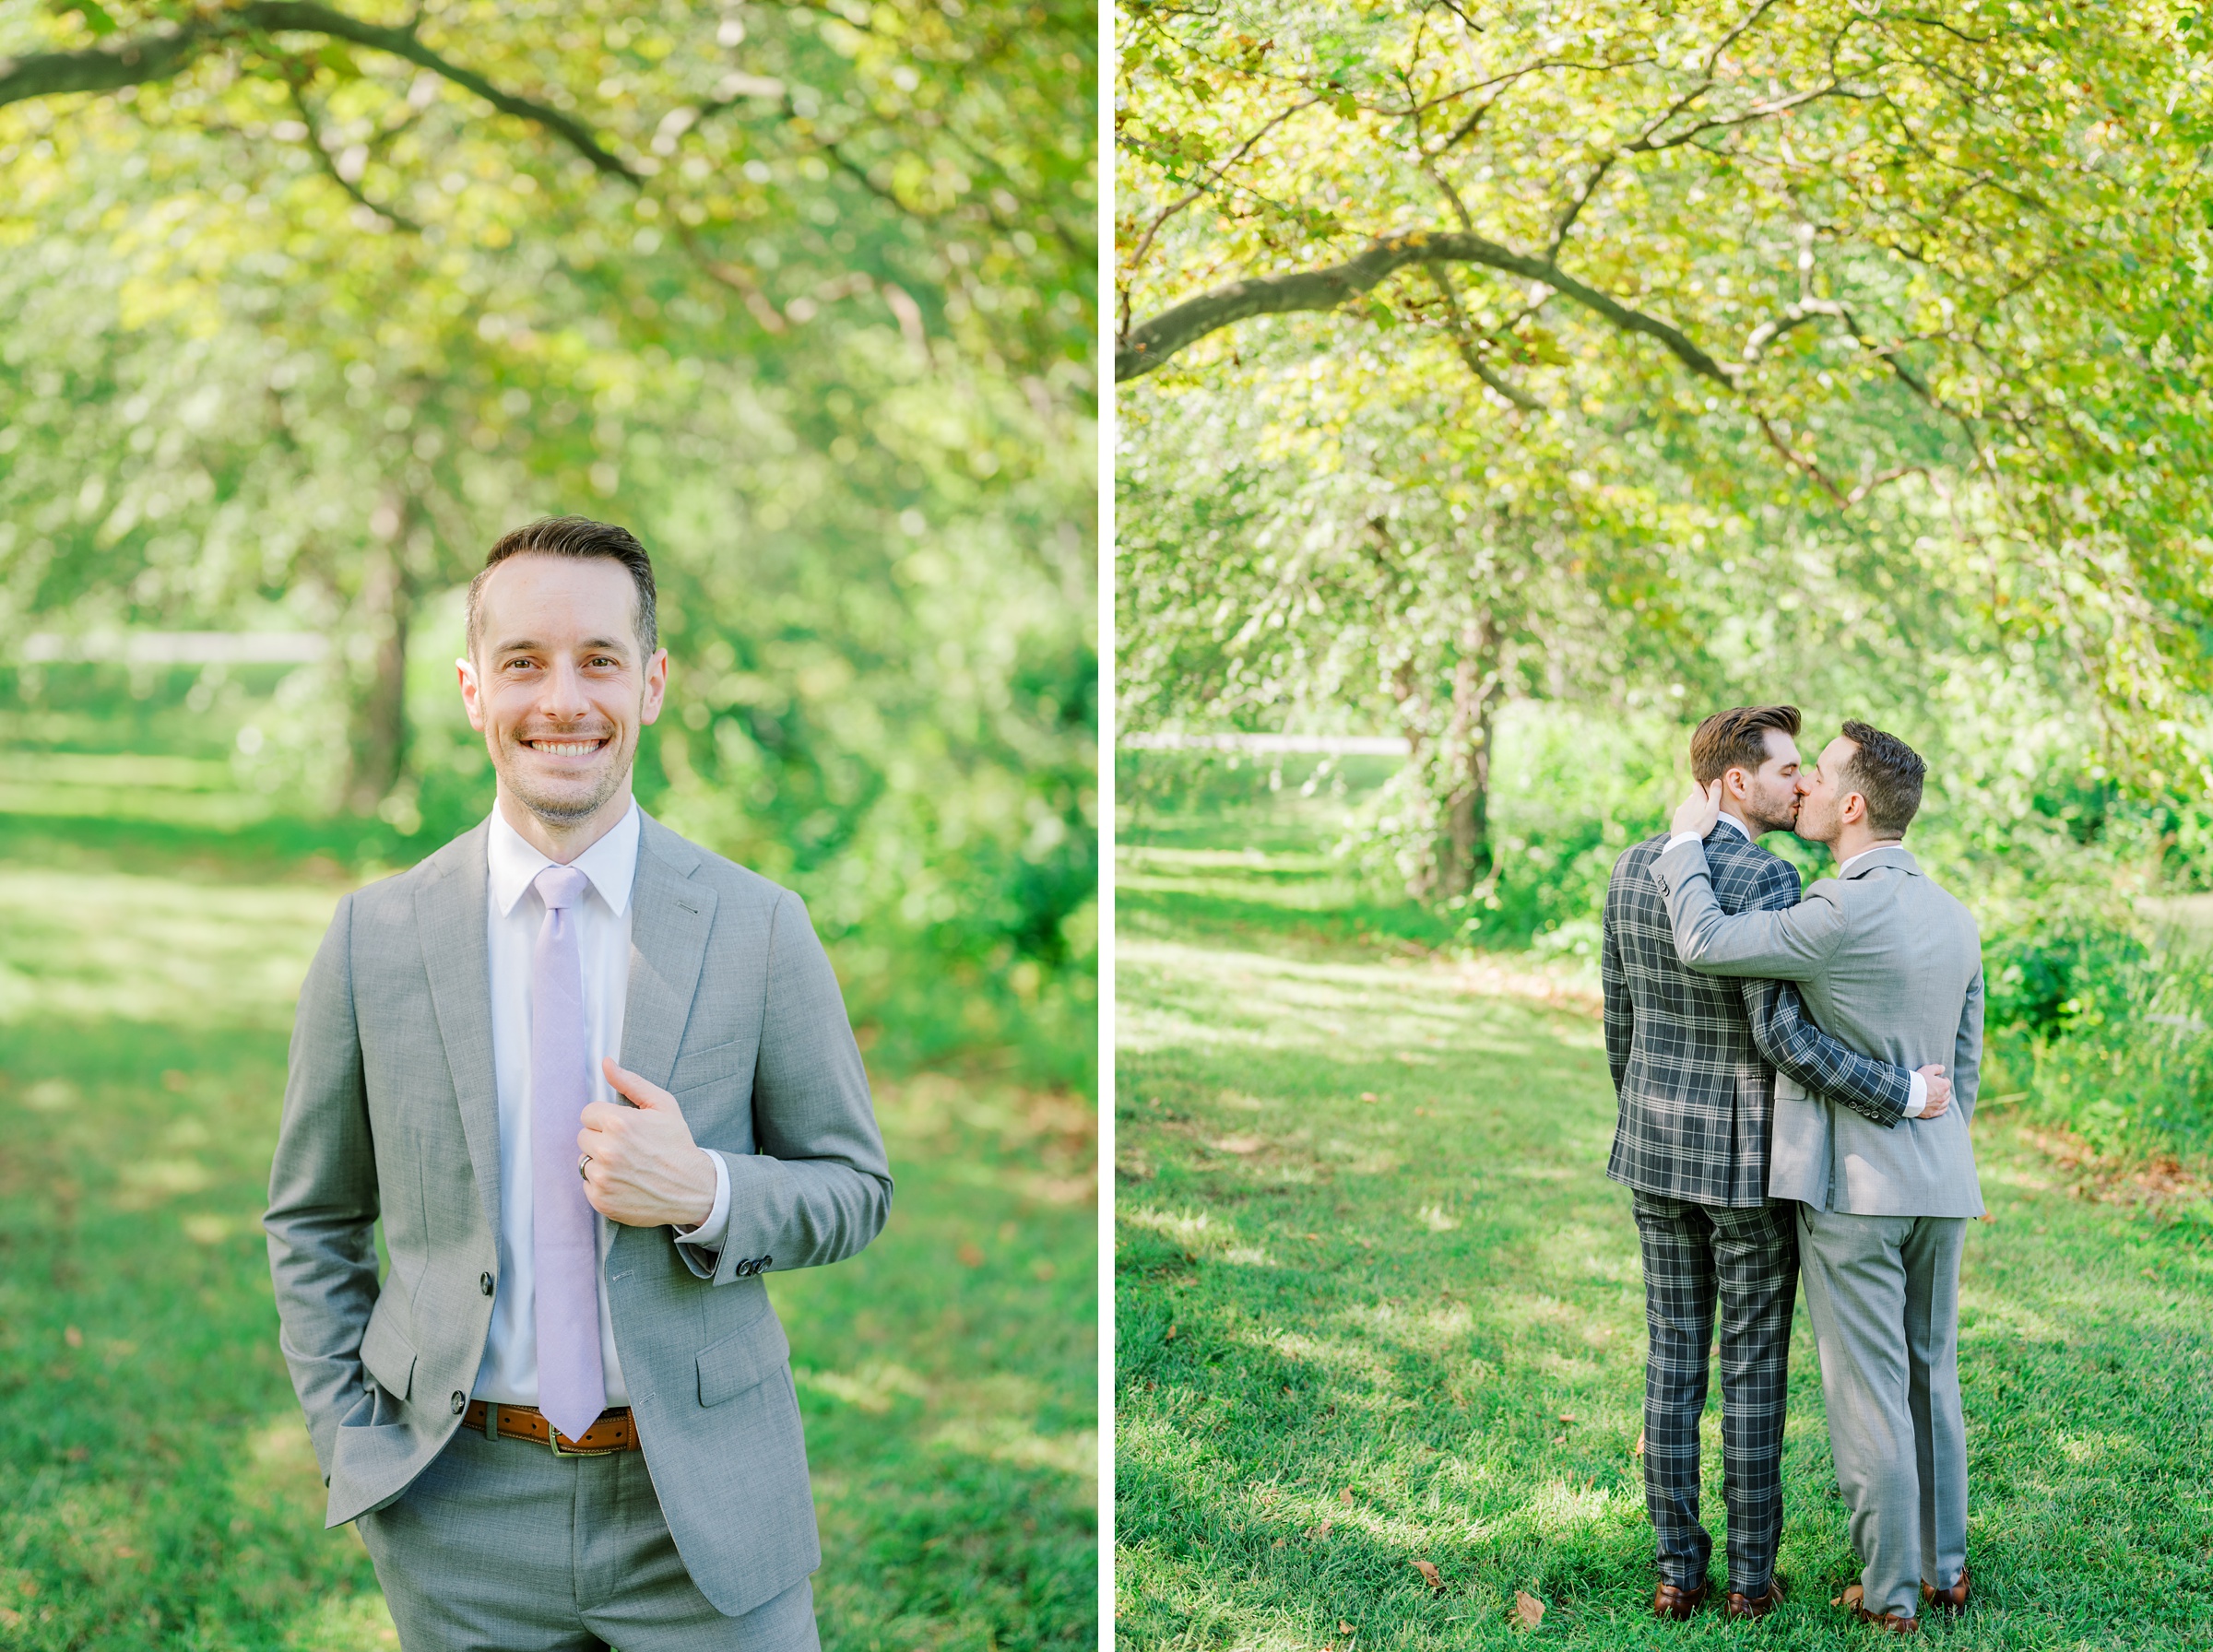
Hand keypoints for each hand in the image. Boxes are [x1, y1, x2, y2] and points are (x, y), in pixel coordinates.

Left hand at [579, 1059, 717, 1227]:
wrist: (693, 1189)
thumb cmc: (677, 1144)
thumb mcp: (663, 1106)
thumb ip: (631, 1082)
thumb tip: (606, 1063)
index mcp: (619, 1123)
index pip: (588, 1113)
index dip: (605, 1119)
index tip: (622, 1128)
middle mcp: (607, 1150)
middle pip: (583, 1137)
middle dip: (601, 1139)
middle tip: (626, 1147)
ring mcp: (603, 1177)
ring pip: (584, 1161)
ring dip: (600, 1162)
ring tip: (626, 1165)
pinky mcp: (601, 1199)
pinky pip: (587, 1184)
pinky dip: (602, 1184)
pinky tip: (624, 1182)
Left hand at [1671, 779, 1723, 840]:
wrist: (1684, 839)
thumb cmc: (1701, 825)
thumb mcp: (1712, 810)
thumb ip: (1715, 795)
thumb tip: (1717, 780)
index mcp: (1696, 798)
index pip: (1697, 785)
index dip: (1701, 784)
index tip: (1705, 786)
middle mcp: (1686, 802)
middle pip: (1693, 796)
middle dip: (1699, 798)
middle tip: (1706, 804)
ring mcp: (1680, 810)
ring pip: (1687, 805)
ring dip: (1693, 808)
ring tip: (1700, 816)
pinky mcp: (1676, 819)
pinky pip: (1682, 815)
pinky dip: (1687, 817)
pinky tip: (1691, 823)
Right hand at [1915, 1065, 1950, 1119]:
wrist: (1907, 1094)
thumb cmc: (1917, 1081)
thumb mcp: (1927, 1070)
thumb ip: (1936, 1068)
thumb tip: (1943, 1068)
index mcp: (1943, 1086)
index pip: (1947, 1082)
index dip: (1943, 1080)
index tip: (1939, 1080)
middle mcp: (1943, 1097)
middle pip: (1947, 1093)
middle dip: (1944, 1090)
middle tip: (1938, 1087)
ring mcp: (1937, 1106)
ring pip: (1945, 1103)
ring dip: (1944, 1099)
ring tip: (1939, 1097)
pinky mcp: (1931, 1113)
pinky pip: (1941, 1112)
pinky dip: (1942, 1109)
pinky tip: (1939, 1106)